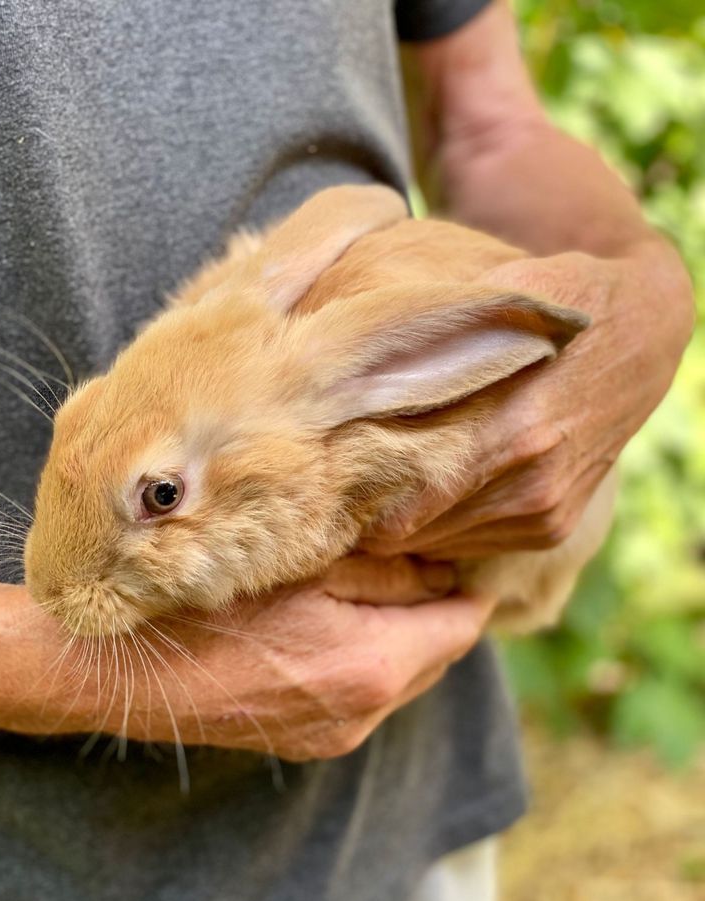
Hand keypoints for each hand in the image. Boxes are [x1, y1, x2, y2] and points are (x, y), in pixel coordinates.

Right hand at [0, 558, 492, 760]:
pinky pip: (366, 700)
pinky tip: (344, 629)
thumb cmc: (210, 604)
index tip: (470, 556)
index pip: (460, 627)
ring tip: (389, 592)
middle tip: (433, 564)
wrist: (126, 673)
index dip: (471, 588)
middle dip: (442, 613)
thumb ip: (388, 572)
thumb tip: (443, 572)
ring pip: (403, 681)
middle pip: (438, 658)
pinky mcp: (306, 743)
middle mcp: (363, 714)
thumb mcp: (305, 567)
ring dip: (407, 640)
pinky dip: (372, 664)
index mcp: (373, 666)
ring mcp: (334, 736)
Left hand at [360, 240, 692, 559]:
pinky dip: (440, 525)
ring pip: (433, 544)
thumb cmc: (556, 303)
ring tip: (375, 481)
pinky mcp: (553, 527)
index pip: (397, 500)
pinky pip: (469, 546)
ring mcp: (544, 513)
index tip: (317, 473)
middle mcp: (529, 485)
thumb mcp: (496, 297)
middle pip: (406, 530)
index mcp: (510, 431)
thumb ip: (428, 339)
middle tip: (331, 480)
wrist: (641, 334)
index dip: (347, 495)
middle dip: (365, 510)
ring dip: (402, 520)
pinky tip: (429, 486)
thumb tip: (345, 366)